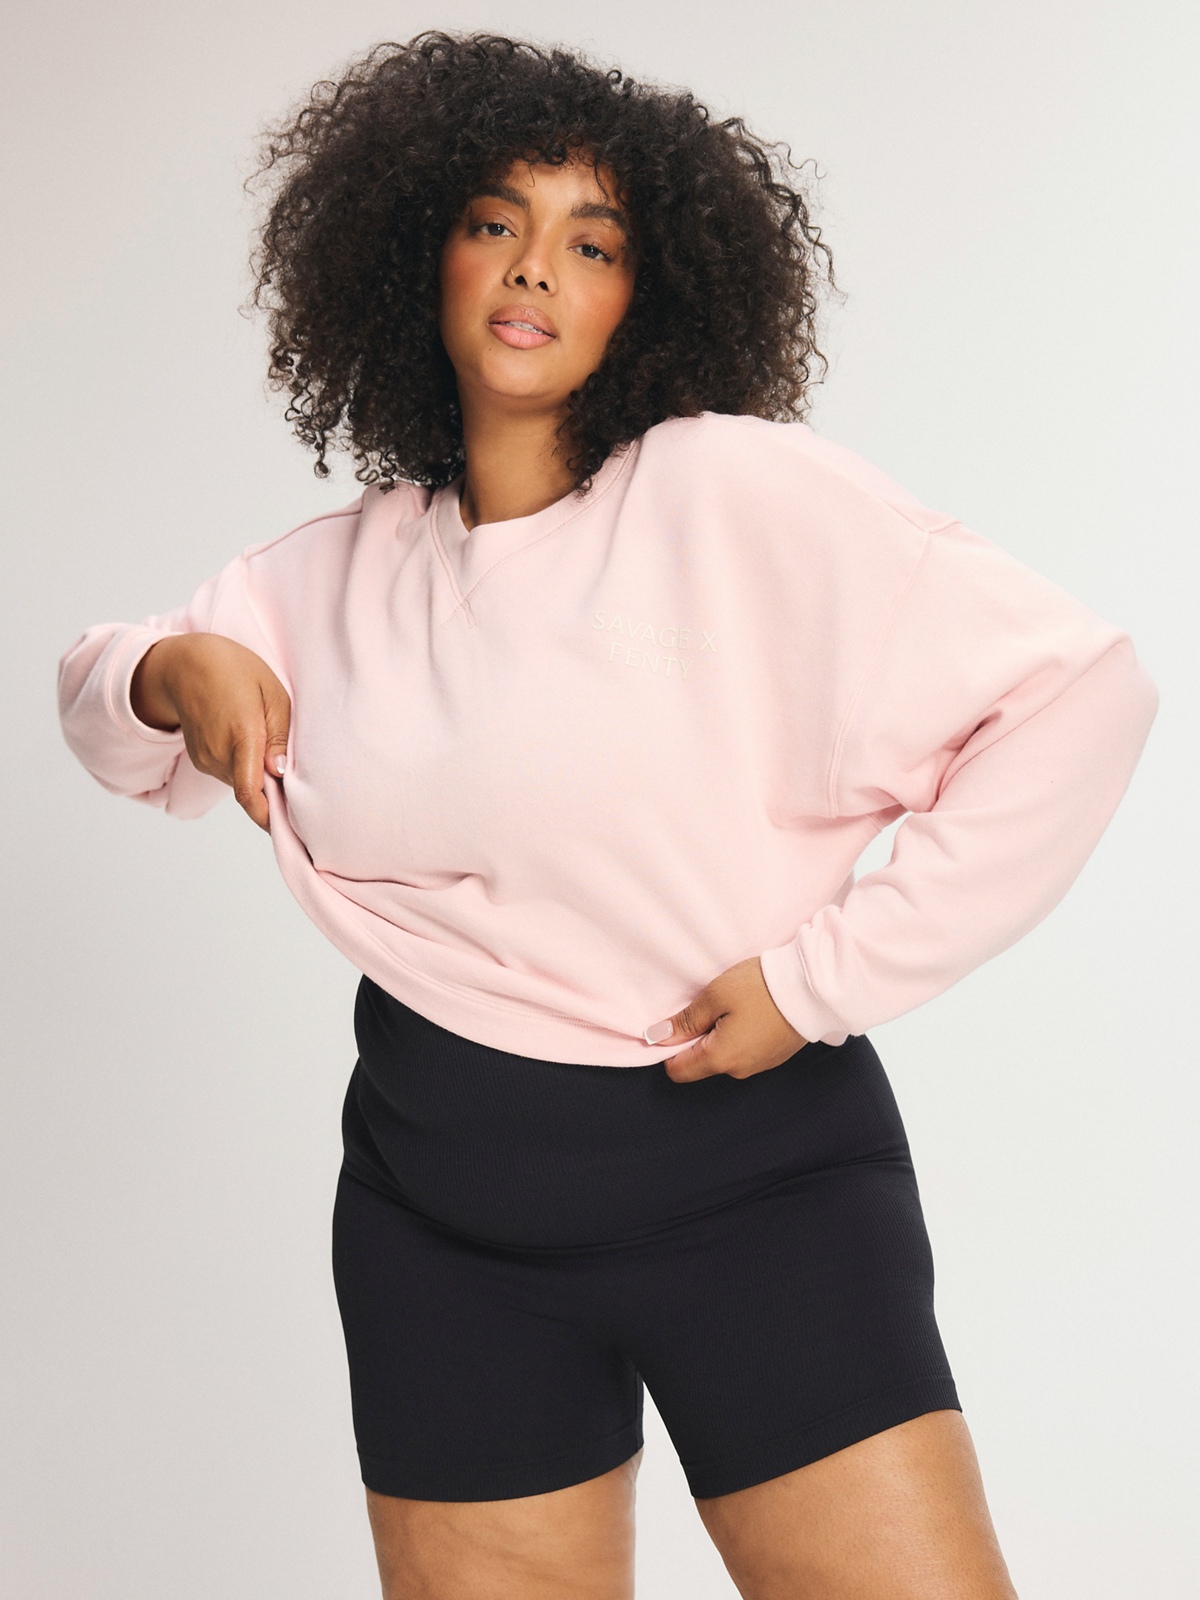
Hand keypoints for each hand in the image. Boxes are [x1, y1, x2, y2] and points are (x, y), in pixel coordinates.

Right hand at [130, 633, 290, 831]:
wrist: (184, 665)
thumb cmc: (235, 671)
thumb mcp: (271, 693)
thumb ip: (280, 734)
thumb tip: (280, 771)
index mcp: (241, 736)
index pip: (250, 792)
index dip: (268, 816)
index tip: (288, 828)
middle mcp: (218, 754)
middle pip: (250, 792)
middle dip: (273, 796)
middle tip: (298, 789)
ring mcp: (206, 759)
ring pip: (240, 785)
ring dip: (259, 781)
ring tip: (274, 757)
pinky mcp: (200, 760)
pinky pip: (229, 774)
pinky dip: (245, 772)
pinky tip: (254, 749)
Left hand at [642, 957, 808, 1081]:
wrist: (812, 988)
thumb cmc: (761, 988)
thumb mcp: (715, 996)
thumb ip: (685, 1020)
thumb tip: (655, 1037)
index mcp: (719, 1059)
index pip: (677, 1071)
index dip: (668, 1048)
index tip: (676, 1023)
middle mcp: (738, 1071)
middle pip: (700, 1064)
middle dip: (696, 1039)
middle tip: (708, 1007)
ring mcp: (759, 1066)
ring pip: (724, 1057)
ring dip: (719, 1035)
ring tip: (733, 1006)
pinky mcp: (774, 1057)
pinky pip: (745, 1052)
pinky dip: (739, 1036)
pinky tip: (750, 1012)